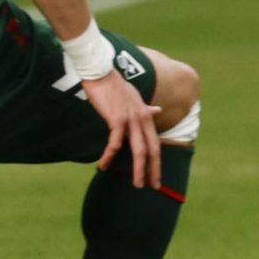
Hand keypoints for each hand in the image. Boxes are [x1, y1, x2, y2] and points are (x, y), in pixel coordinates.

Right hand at [81, 70, 162, 188]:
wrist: (101, 72)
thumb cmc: (114, 85)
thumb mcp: (135, 97)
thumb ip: (145, 107)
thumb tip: (157, 110)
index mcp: (146, 115)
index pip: (155, 143)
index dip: (157, 161)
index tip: (157, 176)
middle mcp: (142, 118)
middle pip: (152, 150)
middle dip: (153, 170)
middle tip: (154, 186)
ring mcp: (131, 119)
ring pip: (139, 150)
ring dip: (138, 169)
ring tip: (137, 184)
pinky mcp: (116, 118)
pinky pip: (115, 143)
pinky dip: (109, 156)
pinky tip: (103, 166)